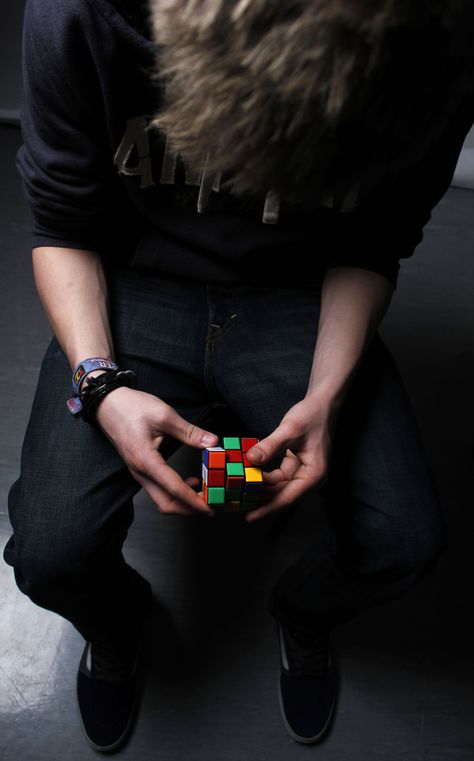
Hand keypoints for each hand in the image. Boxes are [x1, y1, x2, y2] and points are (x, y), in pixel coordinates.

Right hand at [94, 385, 218, 516]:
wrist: (108, 404)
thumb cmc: (131, 407)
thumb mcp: (165, 416)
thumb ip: (190, 432)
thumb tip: (212, 442)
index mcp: (146, 461)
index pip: (175, 489)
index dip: (195, 501)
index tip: (210, 507)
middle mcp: (140, 472)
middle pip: (166, 504)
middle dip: (189, 509)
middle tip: (210, 505)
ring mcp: (138, 472)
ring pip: (161, 499)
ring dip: (183, 501)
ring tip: (204, 493)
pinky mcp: (139, 469)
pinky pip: (158, 489)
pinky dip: (175, 492)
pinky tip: (190, 482)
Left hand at [244, 394, 339, 521]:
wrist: (323, 403)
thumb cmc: (311, 415)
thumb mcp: (289, 430)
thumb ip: (270, 446)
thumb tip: (251, 460)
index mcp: (313, 474)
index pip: (288, 497)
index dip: (268, 508)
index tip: (250, 516)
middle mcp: (310, 477)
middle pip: (282, 495)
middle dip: (261, 501)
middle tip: (238, 506)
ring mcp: (303, 472)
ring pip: (278, 487)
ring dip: (261, 490)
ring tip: (240, 495)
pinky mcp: (296, 465)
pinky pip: (277, 477)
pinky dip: (264, 477)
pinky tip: (249, 477)